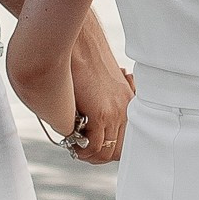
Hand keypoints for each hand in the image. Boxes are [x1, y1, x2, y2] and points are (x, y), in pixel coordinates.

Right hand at [66, 18, 131, 163]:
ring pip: (105, 152)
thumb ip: (98, 106)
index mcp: (128, 102)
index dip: (107, 149)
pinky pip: (93, 146)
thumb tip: (86, 126)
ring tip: (73, 146)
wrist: (79, 43)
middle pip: (117, 151)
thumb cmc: (82, 61)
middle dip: (96, 157)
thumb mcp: (99, 86)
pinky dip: (80, 148)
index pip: (125, 141)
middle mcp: (126, 109)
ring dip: (87, 155)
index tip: (90, 147)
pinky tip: (70, 140)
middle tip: (79, 151)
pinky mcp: (101, 113)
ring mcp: (116, 112)